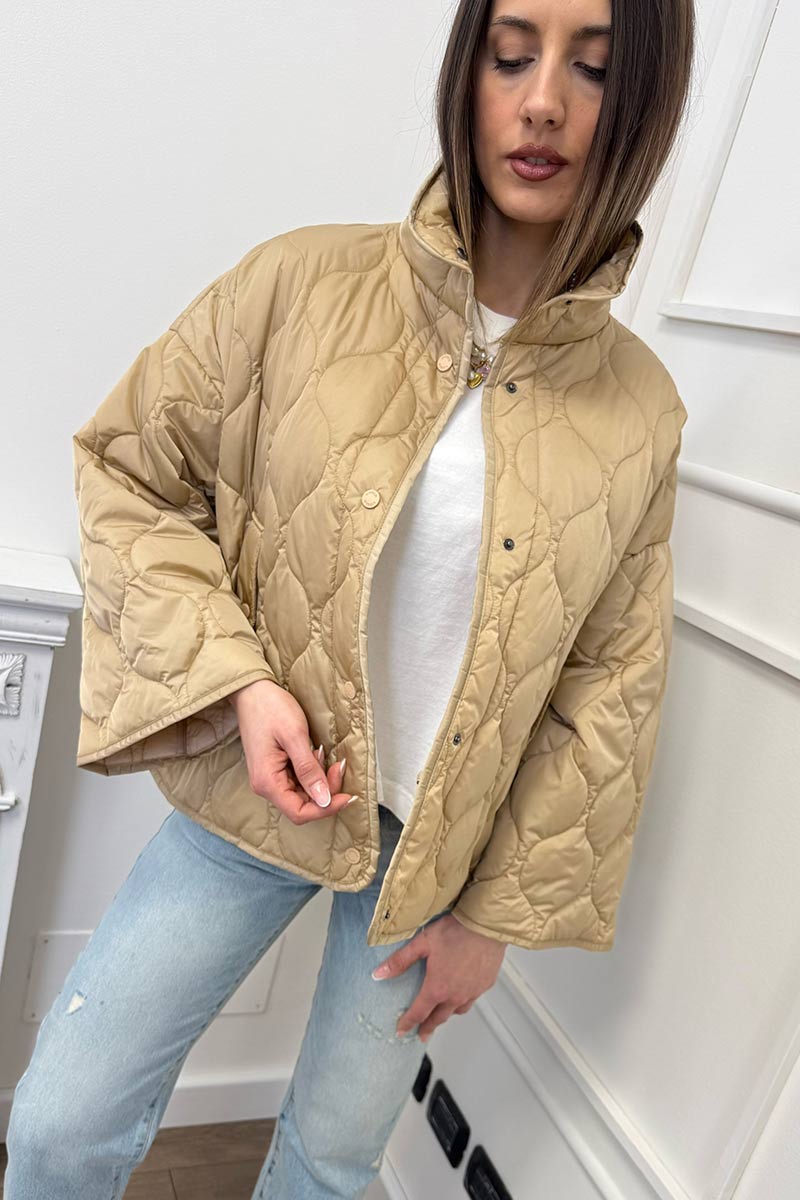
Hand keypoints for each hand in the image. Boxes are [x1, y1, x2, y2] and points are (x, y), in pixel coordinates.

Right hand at [228, 679, 356, 823]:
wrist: (252, 690)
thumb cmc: (269, 708)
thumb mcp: (295, 736)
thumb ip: (309, 770)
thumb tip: (324, 799)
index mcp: (267, 781)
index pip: (299, 812)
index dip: (326, 808)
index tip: (347, 796)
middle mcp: (266, 785)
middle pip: (303, 804)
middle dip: (326, 790)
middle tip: (340, 765)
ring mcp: (270, 777)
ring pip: (303, 793)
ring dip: (321, 779)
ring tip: (326, 754)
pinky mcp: (275, 769)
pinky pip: (298, 781)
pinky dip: (313, 771)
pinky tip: (316, 753)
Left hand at [372, 913, 506, 1041]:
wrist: (486, 924)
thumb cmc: (455, 930)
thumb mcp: (422, 943)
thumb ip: (400, 961)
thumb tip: (378, 974)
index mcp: (437, 988)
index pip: (419, 1012)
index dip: (408, 1023)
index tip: (401, 1031)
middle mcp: (455, 995)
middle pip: (438, 1017)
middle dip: (427, 1027)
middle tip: (421, 1034)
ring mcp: (472, 991)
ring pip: (457, 1011)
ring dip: (446, 1015)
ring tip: (440, 1015)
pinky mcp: (486, 984)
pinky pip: (471, 999)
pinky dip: (463, 1002)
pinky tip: (461, 995)